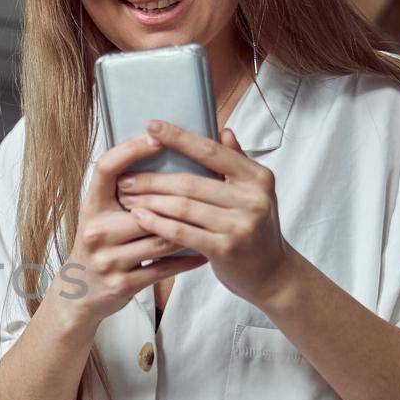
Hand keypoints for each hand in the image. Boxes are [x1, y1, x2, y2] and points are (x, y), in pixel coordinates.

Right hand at [55, 131, 207, 330]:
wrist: (78, 293)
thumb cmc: (99, 245)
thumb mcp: (100, 214)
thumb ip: (123, 190)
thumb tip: (157, 149)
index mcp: (90, 207)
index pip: (106, 168)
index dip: (130, 150)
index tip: (157, 138)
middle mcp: (96, 231)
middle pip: (146, 208)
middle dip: (177, 200)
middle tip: (209, 187)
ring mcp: (108, 259)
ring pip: (160, 239)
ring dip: (188, 230)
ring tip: (212, 220)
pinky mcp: (122, 283)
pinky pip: (163, 268)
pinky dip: (187, 261)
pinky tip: (203, 253)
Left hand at [116, 120, 295, 307]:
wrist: (272, 273)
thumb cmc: (256, 229)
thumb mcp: (255, 193)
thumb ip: (238, 162)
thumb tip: (224, 131)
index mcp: (258, 177)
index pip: (211, 151)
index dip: (179, 138)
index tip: (151, 126)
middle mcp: (253, 198)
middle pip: (190, 183)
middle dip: (153, 180)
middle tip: (126, 179)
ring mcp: (240, 225)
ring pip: (183, 207)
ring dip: (150, 202)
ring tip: (127, 198)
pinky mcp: (226, 248)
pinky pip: (182, 232)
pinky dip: (157, 224)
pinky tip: (140, 218)